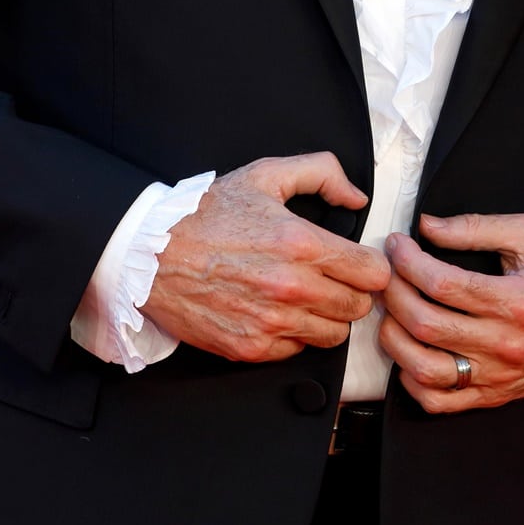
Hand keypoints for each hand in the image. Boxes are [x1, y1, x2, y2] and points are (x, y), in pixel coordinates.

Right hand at [140, 152, 390, 363]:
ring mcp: (271, 322)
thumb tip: (355, 198)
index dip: (372, 266)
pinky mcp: (251, 348)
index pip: (373, 272)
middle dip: (352, 291)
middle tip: (334, 279)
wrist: (150, 254)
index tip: (360, 263)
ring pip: (334, 334)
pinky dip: (295, 334)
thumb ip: (321, 173)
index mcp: (300, 243)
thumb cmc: (205, 215)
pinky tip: (279, 311)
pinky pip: (298, 350)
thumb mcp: (264, 176)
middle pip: (358, 307)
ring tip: (307, 297)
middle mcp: (291, 287)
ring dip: (327, 316)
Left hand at [380, 212, 523, 413]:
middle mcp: (506, 343)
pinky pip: (442, 402)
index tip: (398, 244)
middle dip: (393, 292)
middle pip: (426, 323)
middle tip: (386, 272)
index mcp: (516, 300)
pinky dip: (413, 382)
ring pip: (426, 369)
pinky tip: (408, 353)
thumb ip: (476, 227)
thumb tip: (427, 226)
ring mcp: (500, 375)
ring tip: (391, 311)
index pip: (442, 283)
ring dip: (394, 338)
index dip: (407, 260)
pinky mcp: (497, 395)